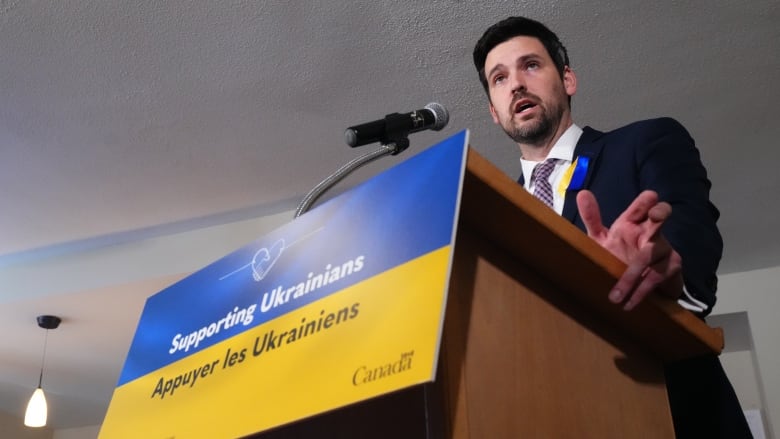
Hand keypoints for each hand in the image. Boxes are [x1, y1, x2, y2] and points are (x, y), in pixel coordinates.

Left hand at [576, 190, 682, 310]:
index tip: (650, 197)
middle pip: (662, 215)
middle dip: (660, 212)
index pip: (642, 206)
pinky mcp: (672, 266)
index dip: (646, 201)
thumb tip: (582, 193)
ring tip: (615, 296)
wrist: (637, 285)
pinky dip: (639, 291)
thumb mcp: (602, 239)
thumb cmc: (619, 254)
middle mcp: (651, 230)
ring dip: (631, 277)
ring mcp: (664, 247)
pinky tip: (628, 303)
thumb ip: (592, 219)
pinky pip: (655, 277)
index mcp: (634, 221)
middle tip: (656, 215)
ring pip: (649, 255)